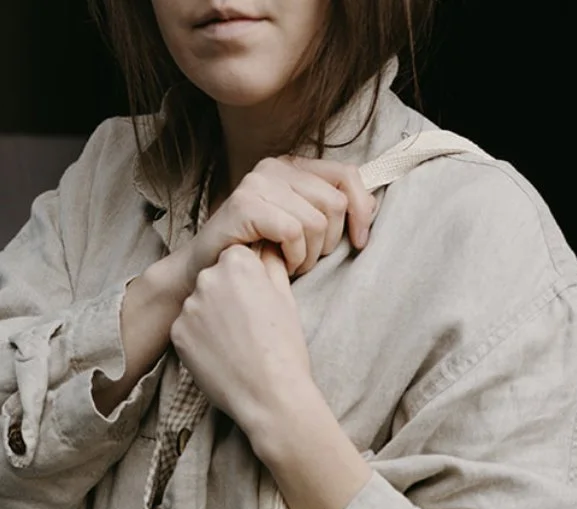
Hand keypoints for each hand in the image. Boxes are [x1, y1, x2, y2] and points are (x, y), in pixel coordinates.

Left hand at [170, 243, 311, 445]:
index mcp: (237, 261)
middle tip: (245, 328)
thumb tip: (266, 249)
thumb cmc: (284, 348)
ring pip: (199, 306)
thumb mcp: (285, 297)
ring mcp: (190, 305)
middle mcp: (208, 276)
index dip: (247, 284)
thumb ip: (271, 266)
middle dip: (225, 298)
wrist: (270, 396)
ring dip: (211, 320)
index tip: (256, 306)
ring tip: (233, 345)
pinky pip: (187, 331)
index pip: (235, 260)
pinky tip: (219, 356)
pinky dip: (199, 341)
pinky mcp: (178, 333)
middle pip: (214, 280)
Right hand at [183, 156, 375, 286]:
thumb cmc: (257, 254)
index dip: (362, 210)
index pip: (347, 175)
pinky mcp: (245, 204)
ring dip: (310, 256)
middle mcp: (275, 167)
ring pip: (317, 221)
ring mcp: (258, 182)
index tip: (359, 242)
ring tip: (292, 265)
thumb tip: (371, 208)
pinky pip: (293, 232)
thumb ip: (329, 212)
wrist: (206, 272)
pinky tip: (281, 265)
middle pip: (335, 203)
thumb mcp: (299, 230)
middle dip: (329, 243)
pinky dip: (294, 256)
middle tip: (307, 260)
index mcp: (292, 167)